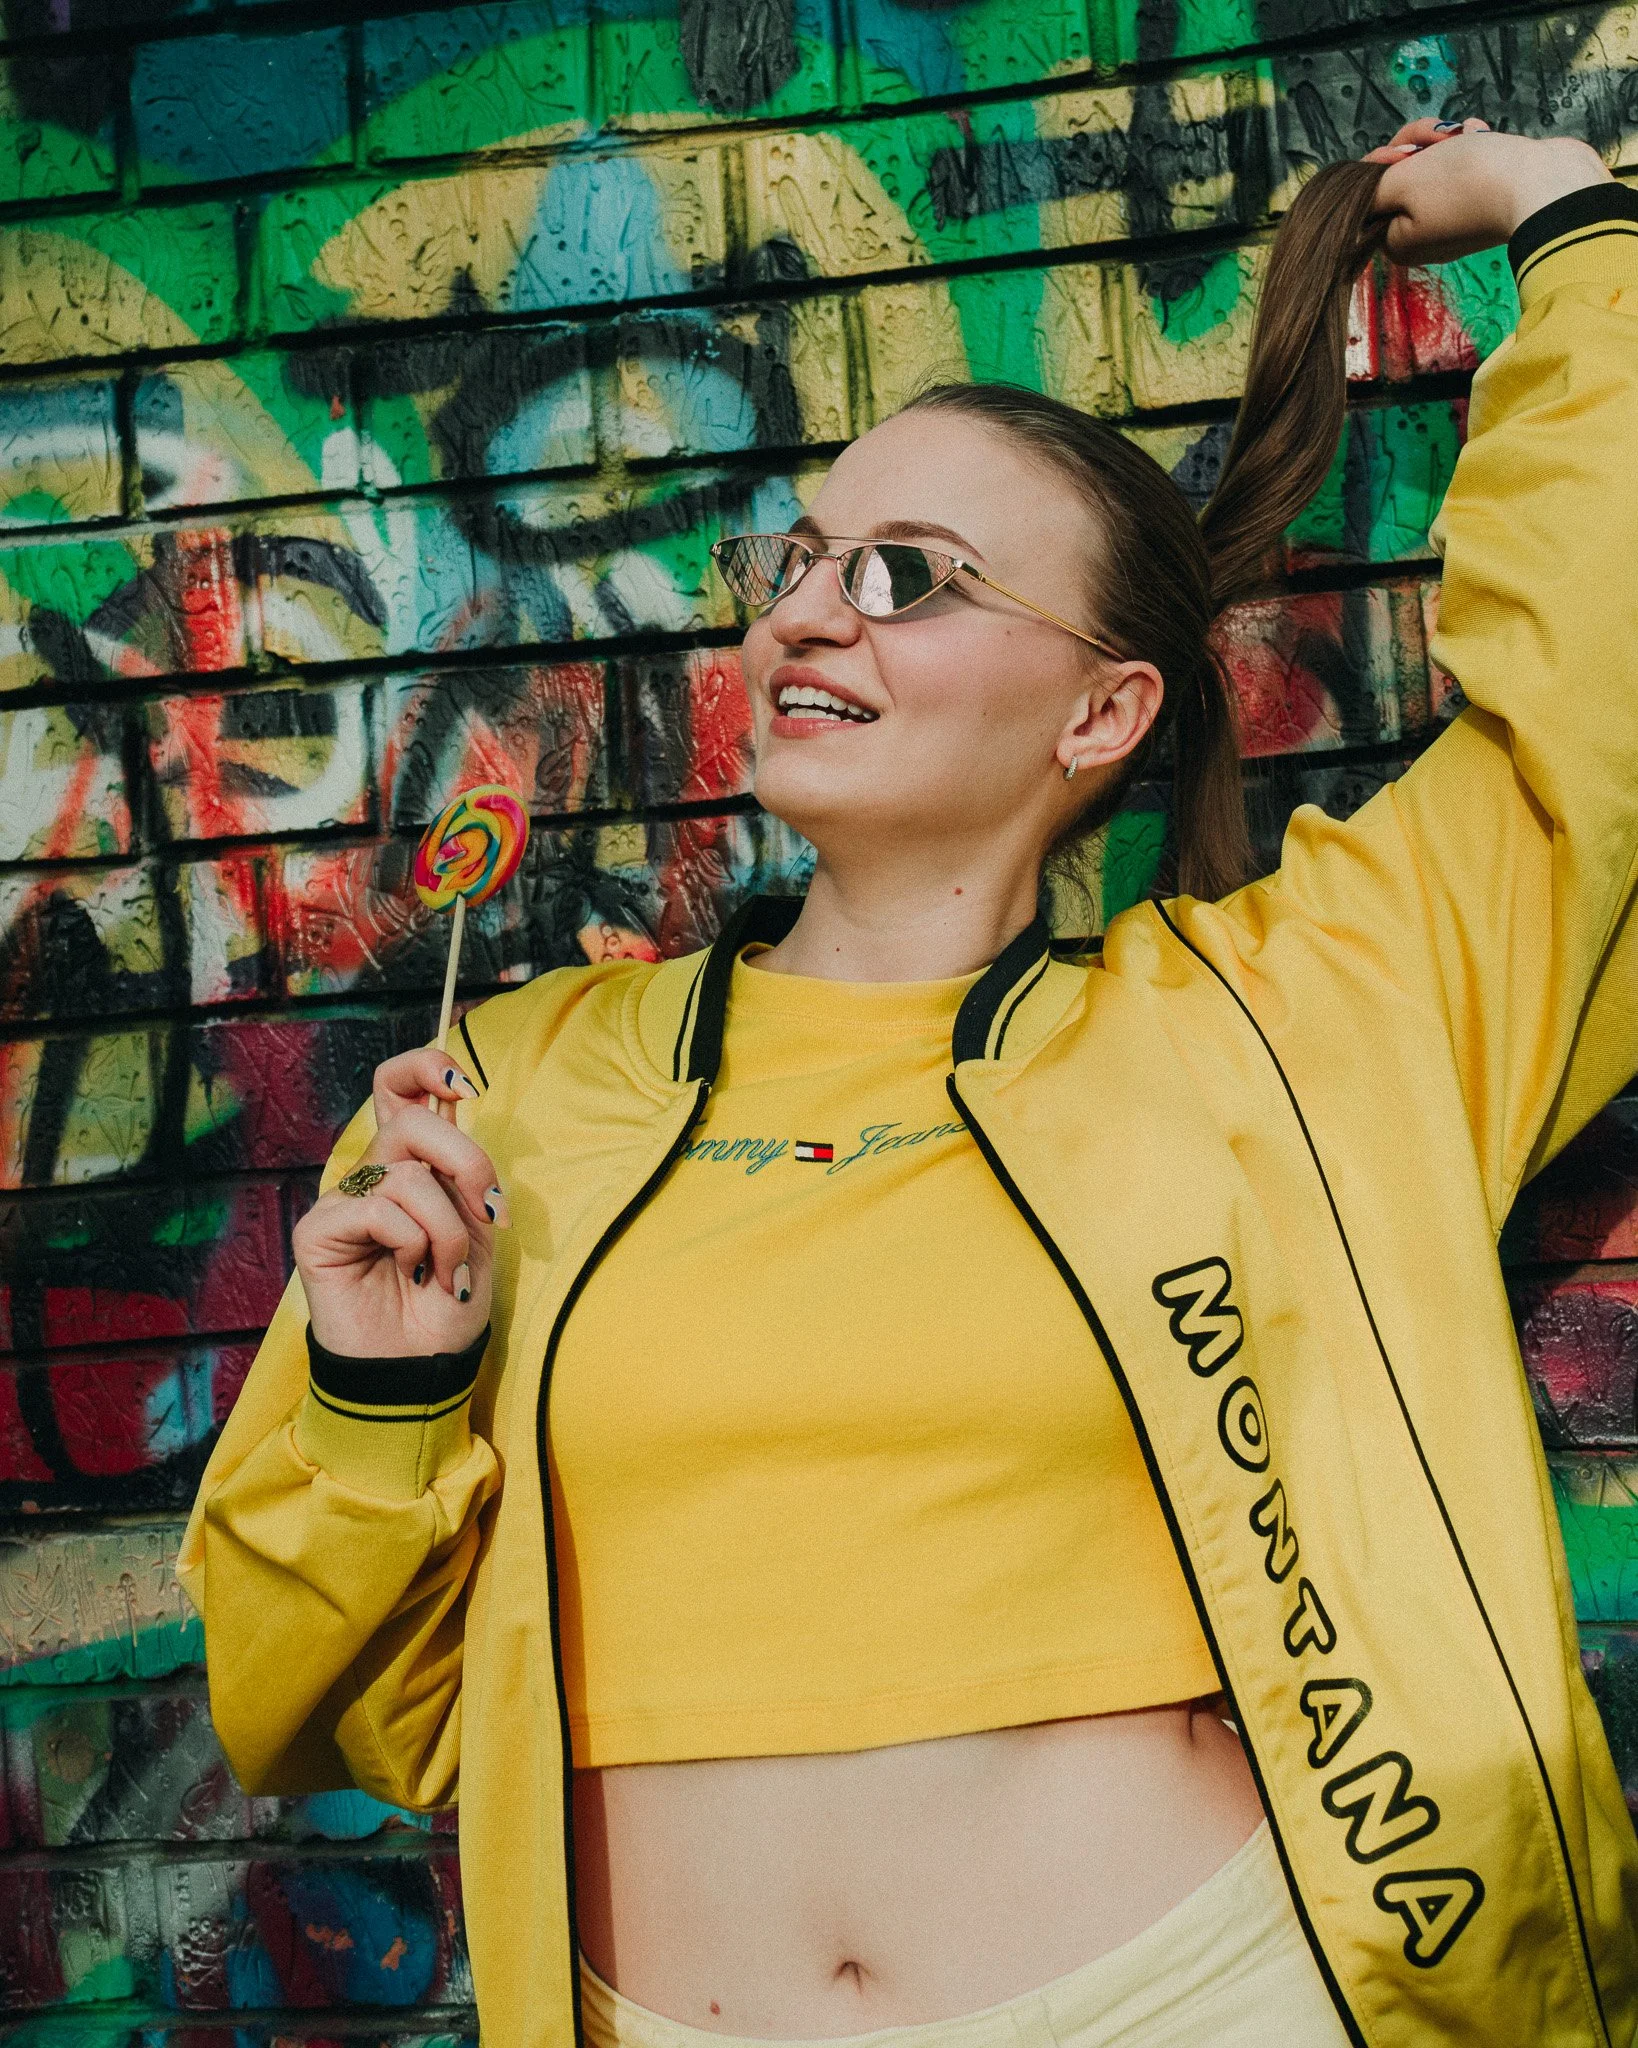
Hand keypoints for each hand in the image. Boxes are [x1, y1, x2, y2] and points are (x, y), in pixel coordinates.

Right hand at [291, 1048, 508, 1359]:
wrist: (424, 1364)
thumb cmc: (451, 1298)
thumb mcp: (476, 1224)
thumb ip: (464, 1168)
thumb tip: (458, 1101)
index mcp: (412, 1162)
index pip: (398, 1086)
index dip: (424, 1066)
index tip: (463, 1082)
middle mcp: (374, 1173)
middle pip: (414, 1121)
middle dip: (468, 1163)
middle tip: (490, 1214)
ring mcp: (344, 1200)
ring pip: (410, 1176)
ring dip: (448, 1231)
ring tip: (447, 1271)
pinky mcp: (319, 1230)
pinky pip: (381, 1210)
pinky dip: (413, 1244)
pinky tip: (410, 1274)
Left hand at [1364, 118, 1611, 265]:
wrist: (1543, 185)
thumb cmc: (1469, 183)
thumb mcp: (1404, 181)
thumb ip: (1370, 189)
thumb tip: (1356, 194)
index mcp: (1397, 243)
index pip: (1371, 196)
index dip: (1382, 165)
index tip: (1401, 154)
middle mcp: (1422, 237)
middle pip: (1401, 176)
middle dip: (1417, 146)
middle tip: (1440, 139)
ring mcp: (1453, 218)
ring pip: (1432, 164)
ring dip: (1446, 141)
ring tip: (1467, 135)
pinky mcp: (1481, 198)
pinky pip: (1463, 164)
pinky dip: (1471, 145)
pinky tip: (1482, 137)